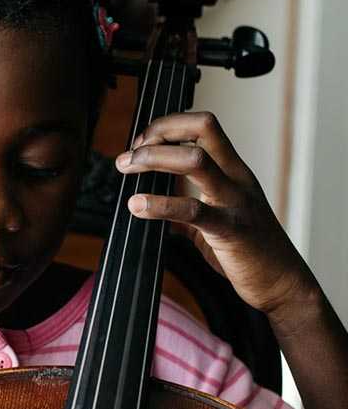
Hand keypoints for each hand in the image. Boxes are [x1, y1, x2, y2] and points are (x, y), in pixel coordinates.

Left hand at [114, 112, 312, 314]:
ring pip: (195, 160)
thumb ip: (184, 207)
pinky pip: (192, 210)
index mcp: (233, 170)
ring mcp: (235, 201)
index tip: (140, 145)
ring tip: (127, 168)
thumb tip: (147, 204)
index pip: (203, 125)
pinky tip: (137, 206)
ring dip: (154, 158)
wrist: (282, 283)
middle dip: (159, 132)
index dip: (167, 127)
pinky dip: (159, 204)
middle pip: (202, 128)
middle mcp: (236, 177)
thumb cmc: (248, 250)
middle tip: (129, 155)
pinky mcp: (231, 229)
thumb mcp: (215, 218)